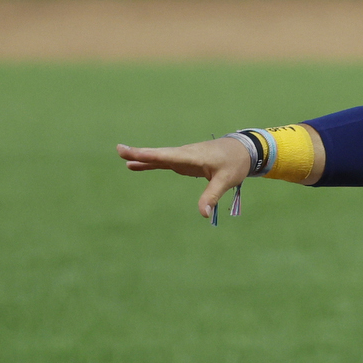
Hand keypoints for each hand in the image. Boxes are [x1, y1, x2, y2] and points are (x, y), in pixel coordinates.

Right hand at [118, 138, 251, 219]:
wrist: (242, 151)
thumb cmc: (234, 164)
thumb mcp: (226, 180)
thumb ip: (212, 195)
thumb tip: (202, 214)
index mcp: (191, 156)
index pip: (166, 155)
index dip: (147, 154)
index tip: (129, 151)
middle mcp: (184, 154)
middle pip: (158, 154)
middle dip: (140, 153)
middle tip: (119, 149)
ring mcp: (182, 157)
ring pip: (159, 157)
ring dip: (142, 157)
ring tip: (124, 159)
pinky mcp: (184, 161)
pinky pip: (163, 161)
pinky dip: (150, 163)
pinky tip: (136, 165)